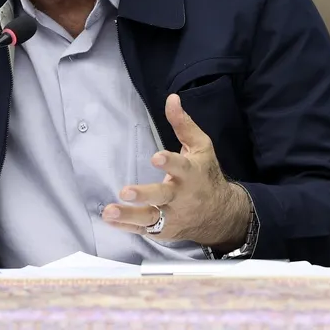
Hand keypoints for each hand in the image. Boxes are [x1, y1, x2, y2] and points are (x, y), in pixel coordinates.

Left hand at [101, 94, 251, 247]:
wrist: (221, 214)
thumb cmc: (206, 175)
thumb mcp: (201, 147)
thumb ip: (183, 124)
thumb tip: (171, 99)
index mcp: (191, 174)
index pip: (180, 167)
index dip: (169, 163)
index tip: (156, 158)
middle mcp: (181, 197)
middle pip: (162, 196)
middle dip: (145, 195)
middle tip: (125, 192)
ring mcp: (172, 216)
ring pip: (150, 218)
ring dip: (129, 216)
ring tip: (109, 212)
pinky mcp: (164, 230)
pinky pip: (144, 230)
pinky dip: (126, 227)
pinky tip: (109, 221)